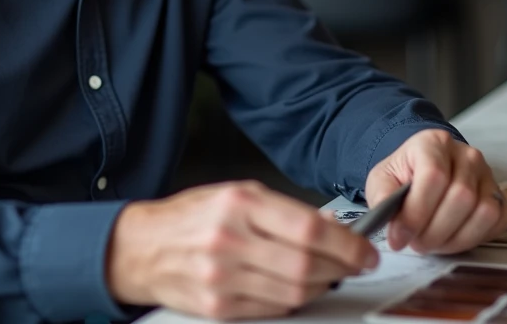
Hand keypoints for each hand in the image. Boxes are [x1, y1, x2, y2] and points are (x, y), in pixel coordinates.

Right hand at [106, 180, 378, 319]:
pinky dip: (293, 301)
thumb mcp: (236, 195)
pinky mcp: (218, 308)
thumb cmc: (192, 217)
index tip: (364, 250)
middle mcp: (230, 240)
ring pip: (294, 293)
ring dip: (322, 287)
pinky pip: (273, 310)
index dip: (347, 244)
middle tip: (356, 265)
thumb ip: (282, 211)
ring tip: (328, 275)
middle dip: (342, 268)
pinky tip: (296, 288)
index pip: (309, 228)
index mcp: (239, 205)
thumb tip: (332, 230)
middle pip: (306, 265)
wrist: (142, 247)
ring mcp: (223, 278)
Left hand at [365, 128, 506, 254]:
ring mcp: (487, 175)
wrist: (424, 169)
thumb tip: (393, 226)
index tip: (400, 236)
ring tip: (433, 242)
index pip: (433, 177)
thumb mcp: (383, 179)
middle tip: (416, 243)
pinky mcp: (500, 196)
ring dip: (455, 238)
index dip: (416, 213)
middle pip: (461, 197)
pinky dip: (475, 238)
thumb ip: (383, 197)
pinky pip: (498, 221)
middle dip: (434, 231)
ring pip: (483, 212)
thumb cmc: (405, 174)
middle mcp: (466, 155)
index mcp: (434, 143)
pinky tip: (452, 238)